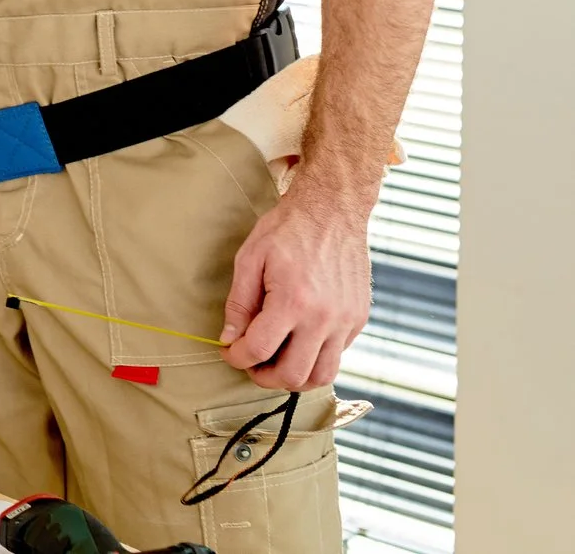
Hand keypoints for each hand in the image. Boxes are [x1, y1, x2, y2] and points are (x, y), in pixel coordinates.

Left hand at [219, 180, 372, 390]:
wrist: (333, 210)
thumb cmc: (287, 229)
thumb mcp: (250, 259)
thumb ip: (239, 303)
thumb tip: (229, 338)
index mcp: (293, 301)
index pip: (260, 350)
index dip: (237, 358)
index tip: (229, 353)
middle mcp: (325, 318)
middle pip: (294, 375)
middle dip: (265, 377)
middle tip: (251, 364)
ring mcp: (346, 321)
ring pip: (323, 376)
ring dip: (294, 376)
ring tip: (275, 360)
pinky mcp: (358, 319)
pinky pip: (337, 355)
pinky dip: (315, 357)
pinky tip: (298, 340)